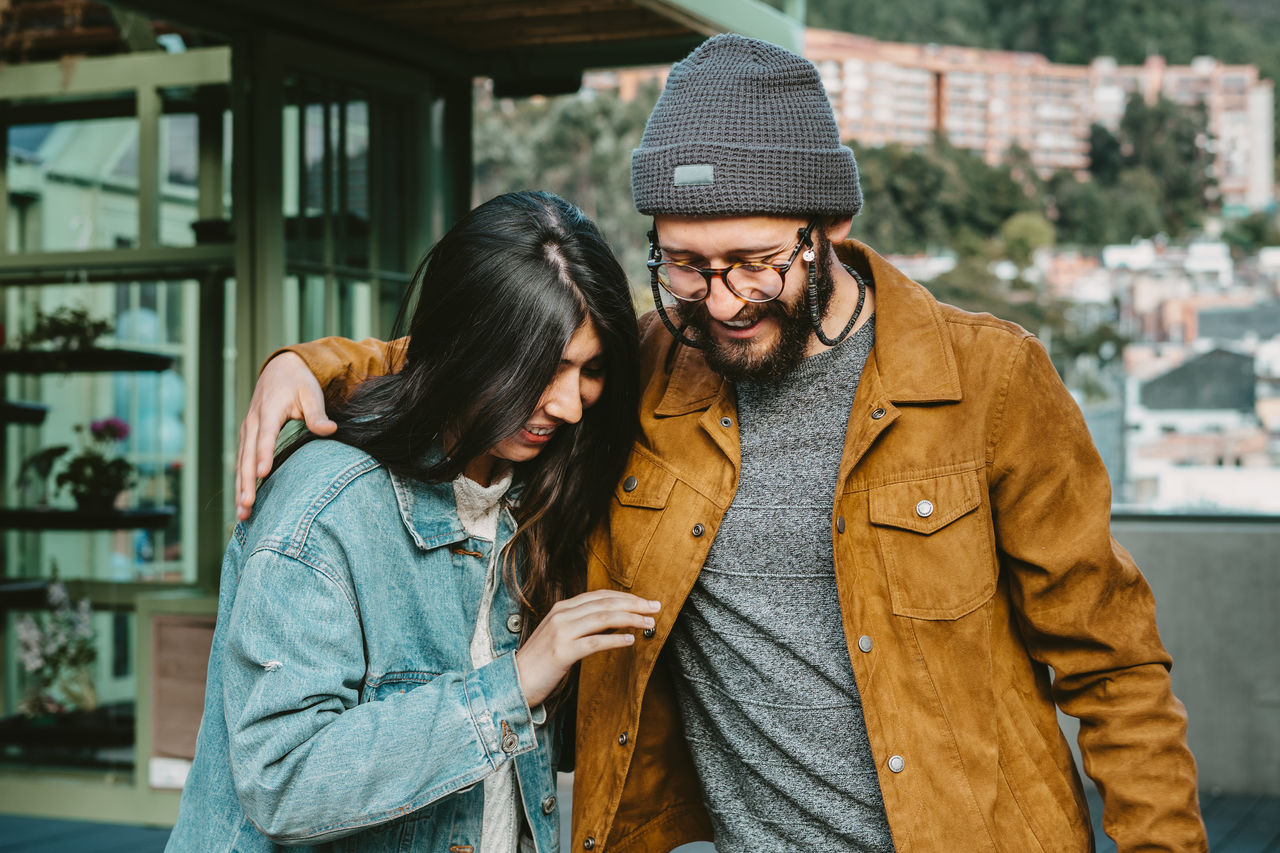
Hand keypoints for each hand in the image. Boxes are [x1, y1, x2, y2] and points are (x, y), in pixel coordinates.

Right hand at [236, 352, 336, 519]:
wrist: (280, 369)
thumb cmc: (299, 383)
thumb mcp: (311, 394)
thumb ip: (317, 414)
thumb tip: (330, 429)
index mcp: (269, 410)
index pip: (265, 436)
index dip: (264, 455)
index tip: (263, 475)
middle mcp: (253, 422)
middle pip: (248, 455)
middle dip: (246, 481)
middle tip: (247, 505)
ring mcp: (247, 430)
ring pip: (241, 462)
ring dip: (240, 487)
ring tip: (242, 513)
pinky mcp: (247, 437)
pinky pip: (241, 462)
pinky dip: (240, 481)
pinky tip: (242, 502)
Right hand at [515, 591, 660, 706]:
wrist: (515, 681)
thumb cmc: (541, 661)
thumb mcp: (562, 635)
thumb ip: (584, 625)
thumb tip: (616, 622)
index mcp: (562, 608)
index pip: (600, 596)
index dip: (625, 597)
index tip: (646, 601)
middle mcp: (562, 615)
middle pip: (605, 604)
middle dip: (634, 604)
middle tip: (656, 607)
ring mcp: (561, 632)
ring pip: (603, 619)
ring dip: (630, 619)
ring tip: (648, 623)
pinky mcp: (562, 652)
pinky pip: (594, 642)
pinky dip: (615, 640)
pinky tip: (630, 642)